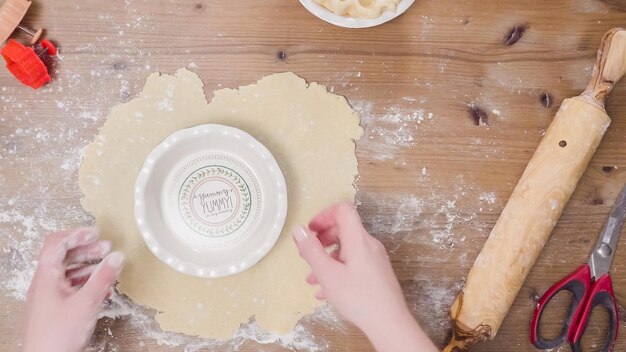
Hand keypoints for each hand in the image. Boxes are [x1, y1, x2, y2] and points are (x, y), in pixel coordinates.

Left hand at [22, 227, 123, 351]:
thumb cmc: (56, 337)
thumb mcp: (86, 302)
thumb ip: (103, 277)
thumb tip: (116, 257)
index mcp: (46, 277)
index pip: (57, 244)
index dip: (77, 235)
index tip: (95, 233)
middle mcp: (44, 284)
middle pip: (63, 257)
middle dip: (86, 250)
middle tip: (105, 248)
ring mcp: (48, 297)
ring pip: (68, 273)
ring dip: (88, 267)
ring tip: (107, 267)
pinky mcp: (54, 309)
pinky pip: (70, 288)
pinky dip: (86, 283)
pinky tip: (101, 289)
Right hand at [293, 202, 436, 351]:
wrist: (389, 323)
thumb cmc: (359, 298)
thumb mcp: (327, 274)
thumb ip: (311, 250)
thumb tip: (299, 231)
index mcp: (358, 240)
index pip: (343, 210)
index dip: (324, 215)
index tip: (311, 231)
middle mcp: (369, 245)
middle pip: (343, 229)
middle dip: (322, 240)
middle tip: (308, 253)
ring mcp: (375, 259)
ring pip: (347, 250)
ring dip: (327, 259)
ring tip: (313, 278)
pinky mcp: (377, 273)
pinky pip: (354, 263)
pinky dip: (338, 270)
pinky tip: (327, 290)